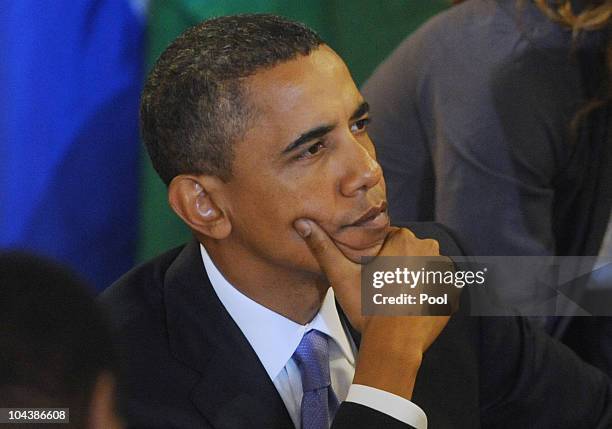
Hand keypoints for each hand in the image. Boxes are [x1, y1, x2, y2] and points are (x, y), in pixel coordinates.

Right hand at [294, 220, 451, 398]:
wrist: (395, 345)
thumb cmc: (369, 308)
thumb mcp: (341, 276)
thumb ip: (322, 247)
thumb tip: (301, 222)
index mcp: (404, 238)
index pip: (387, 238)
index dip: (376, 255)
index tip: (369, 272)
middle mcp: (430, 250)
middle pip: (407, 251)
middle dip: (396, 265)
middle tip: (381, 287)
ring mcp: (445, 272)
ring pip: (423, 267)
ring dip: (412, 277)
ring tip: (396, 297)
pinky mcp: (453, 293)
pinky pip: (438, 286)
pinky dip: (427, 293)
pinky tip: (412, 305)